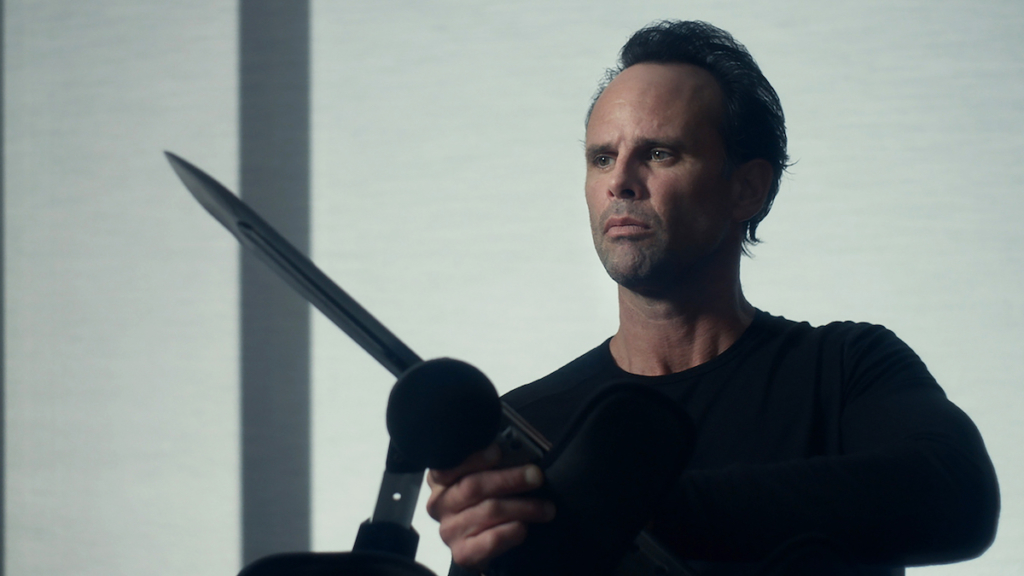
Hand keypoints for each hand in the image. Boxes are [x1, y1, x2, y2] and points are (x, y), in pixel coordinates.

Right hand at [426, 443, 555, 571]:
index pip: (450, 465)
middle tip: (536, 476)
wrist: (480, 546)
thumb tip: (518, 450)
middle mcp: (439, 504)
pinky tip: (524, 526)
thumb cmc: (484, 502)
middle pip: (473, 487)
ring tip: (546, 507)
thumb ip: (493, 463)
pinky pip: (492, 539)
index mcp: (441, 479)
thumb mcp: (483, 476)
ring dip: (523, 507)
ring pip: (489, 511)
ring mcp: (449, 530)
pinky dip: (512, 531)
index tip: (498, 451)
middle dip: (510, 479)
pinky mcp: (463, 553)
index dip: (474, 458)